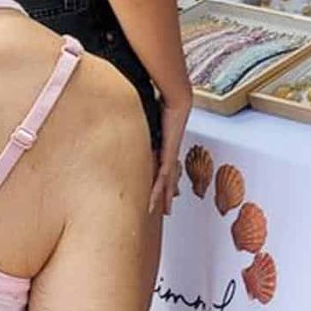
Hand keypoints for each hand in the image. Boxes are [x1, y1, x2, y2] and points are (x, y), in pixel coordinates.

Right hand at [151, 90, 191, 215]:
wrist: (178, 100)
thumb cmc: (165, 103)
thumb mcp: (150, 116)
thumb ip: (143, 121)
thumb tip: (132, 116)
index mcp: (166, 146)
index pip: (163, 167)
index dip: (161, 180)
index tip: (158, 189)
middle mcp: (170, 152)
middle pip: (168, 178)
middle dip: (167, 194)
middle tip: (166, 209)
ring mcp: (171, 154)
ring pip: (167, 181)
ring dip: (164, 196)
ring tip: (164, 210)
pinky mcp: (169, 153)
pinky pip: (163, 174)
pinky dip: (159, 187)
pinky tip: (157, 197)